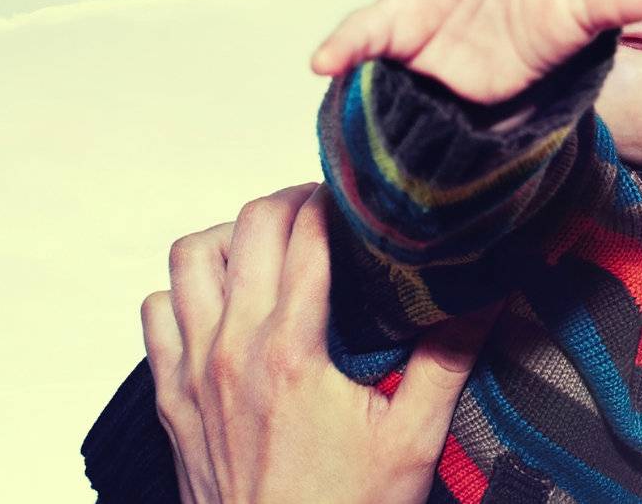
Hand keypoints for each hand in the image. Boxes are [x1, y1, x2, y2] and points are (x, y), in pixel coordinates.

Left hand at [141, 183, 502, 503]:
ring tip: (272, 247)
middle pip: (247, 227)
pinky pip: (156, 313)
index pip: (306, 234)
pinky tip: (225, 304)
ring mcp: (192, 372)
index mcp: (292, 352)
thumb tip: (485, 296)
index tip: (361, 203)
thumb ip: (447, 359)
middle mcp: (232, 349)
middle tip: (325, 213)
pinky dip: (185, 292)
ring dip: (231, 238)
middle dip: (289, 202)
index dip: (335, 200)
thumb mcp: (410, 441)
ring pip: (189, 258)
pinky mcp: (172, 399)